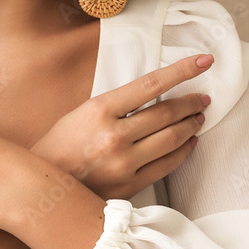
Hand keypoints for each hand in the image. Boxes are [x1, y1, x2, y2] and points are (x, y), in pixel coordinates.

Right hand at [30, 54, 212, 200]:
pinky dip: (184, 151)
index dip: (182, 70)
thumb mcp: (82, 113)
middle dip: (191, 103)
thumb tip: (155, 94)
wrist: (44, 187)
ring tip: (199, 117)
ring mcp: (124, 162)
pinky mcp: (130, 185)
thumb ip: (117, 105)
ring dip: (191, 125)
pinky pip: (168, 165)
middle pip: (167, 114)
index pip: (151, 84)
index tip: (204, 61)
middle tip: (203, 97)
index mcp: (99, 110)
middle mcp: (114, 135)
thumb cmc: (61, 145)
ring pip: (172, 139)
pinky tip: (189, 142)